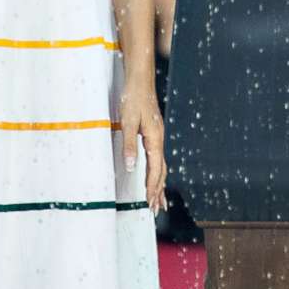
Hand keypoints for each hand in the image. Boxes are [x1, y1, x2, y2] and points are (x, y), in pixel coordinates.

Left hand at [118, 78, 165, 210]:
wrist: (140, 79)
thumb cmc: (133, 98)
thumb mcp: (127, 122)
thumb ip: (129, 145)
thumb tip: (131, 167)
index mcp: (155, 139)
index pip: (155, 169)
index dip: (153, 187)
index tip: (150, 202)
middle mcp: (159, 139)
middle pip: (162, 171)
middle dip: (159, 191)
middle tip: (155, 209)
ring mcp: (157, 136)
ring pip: (161, 165)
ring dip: (160, 183)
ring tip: (159, 200)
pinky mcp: (153, 132)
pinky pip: (157, 157)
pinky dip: (157, 171)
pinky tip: (154, 175)